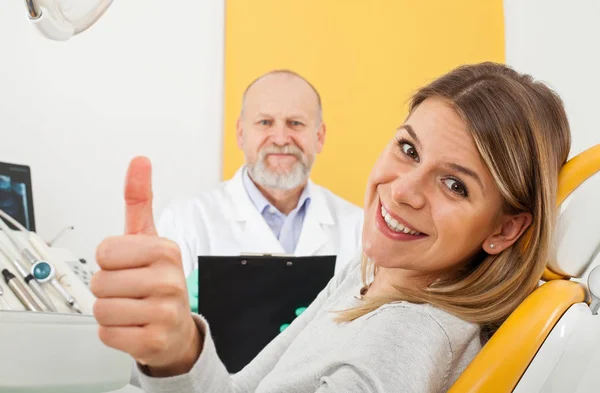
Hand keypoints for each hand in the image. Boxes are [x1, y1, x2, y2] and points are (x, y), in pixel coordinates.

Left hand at [90, 157, 202, 376]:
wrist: (177, 328)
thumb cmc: (158, 281)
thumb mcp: (148, 239)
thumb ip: (139, 200)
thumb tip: (139, 160)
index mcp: (166, 250)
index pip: (105, 251)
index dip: (109, 261)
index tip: (129, 266)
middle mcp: (170, 280)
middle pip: (100, 281)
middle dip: (107, 288)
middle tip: (131, 291)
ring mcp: (165, 311)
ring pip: (101, 308)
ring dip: (110, 312)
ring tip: (133, 309)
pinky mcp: (155, 340)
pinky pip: (107, 334)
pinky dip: (114, 333)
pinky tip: (135, 326)